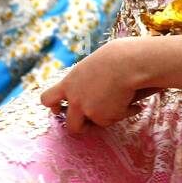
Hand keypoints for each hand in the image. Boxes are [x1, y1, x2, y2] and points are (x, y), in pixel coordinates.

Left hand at [40, 37, 155, 134]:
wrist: (128, 63)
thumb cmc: (115, 56)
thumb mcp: (92, 65)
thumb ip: (86, 80)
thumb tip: (92, 89)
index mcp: (69, 83)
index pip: (47, 99)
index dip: (53, 106)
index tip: (60, 108)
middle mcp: (75, 100)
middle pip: (71, 125)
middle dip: (81, 126)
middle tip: (93, 121)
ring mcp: (88, 111)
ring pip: (95, 126)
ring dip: (105, 120)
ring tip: (120, 109)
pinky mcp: (104, 118)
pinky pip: (115, 120)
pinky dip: (124, 113)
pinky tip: (134, 105)